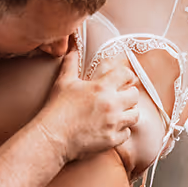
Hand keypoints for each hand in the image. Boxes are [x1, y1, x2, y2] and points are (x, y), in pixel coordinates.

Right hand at [38, 43, 139, 162]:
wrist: (53, 137)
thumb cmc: (57, 109)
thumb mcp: (63, 81)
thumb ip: (71, 62)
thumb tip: (73, 47)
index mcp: (101, 87)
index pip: (126, 74)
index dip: (126, 76)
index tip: (123, 80)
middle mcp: (111, 104)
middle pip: (134, 95)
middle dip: (129, 94)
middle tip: (121, 97)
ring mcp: (113, 123)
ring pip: (135, 115)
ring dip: (128, 113)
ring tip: (119, 113)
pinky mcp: (112, 139)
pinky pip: (127, 133)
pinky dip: (121, 131)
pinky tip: (111, 128)